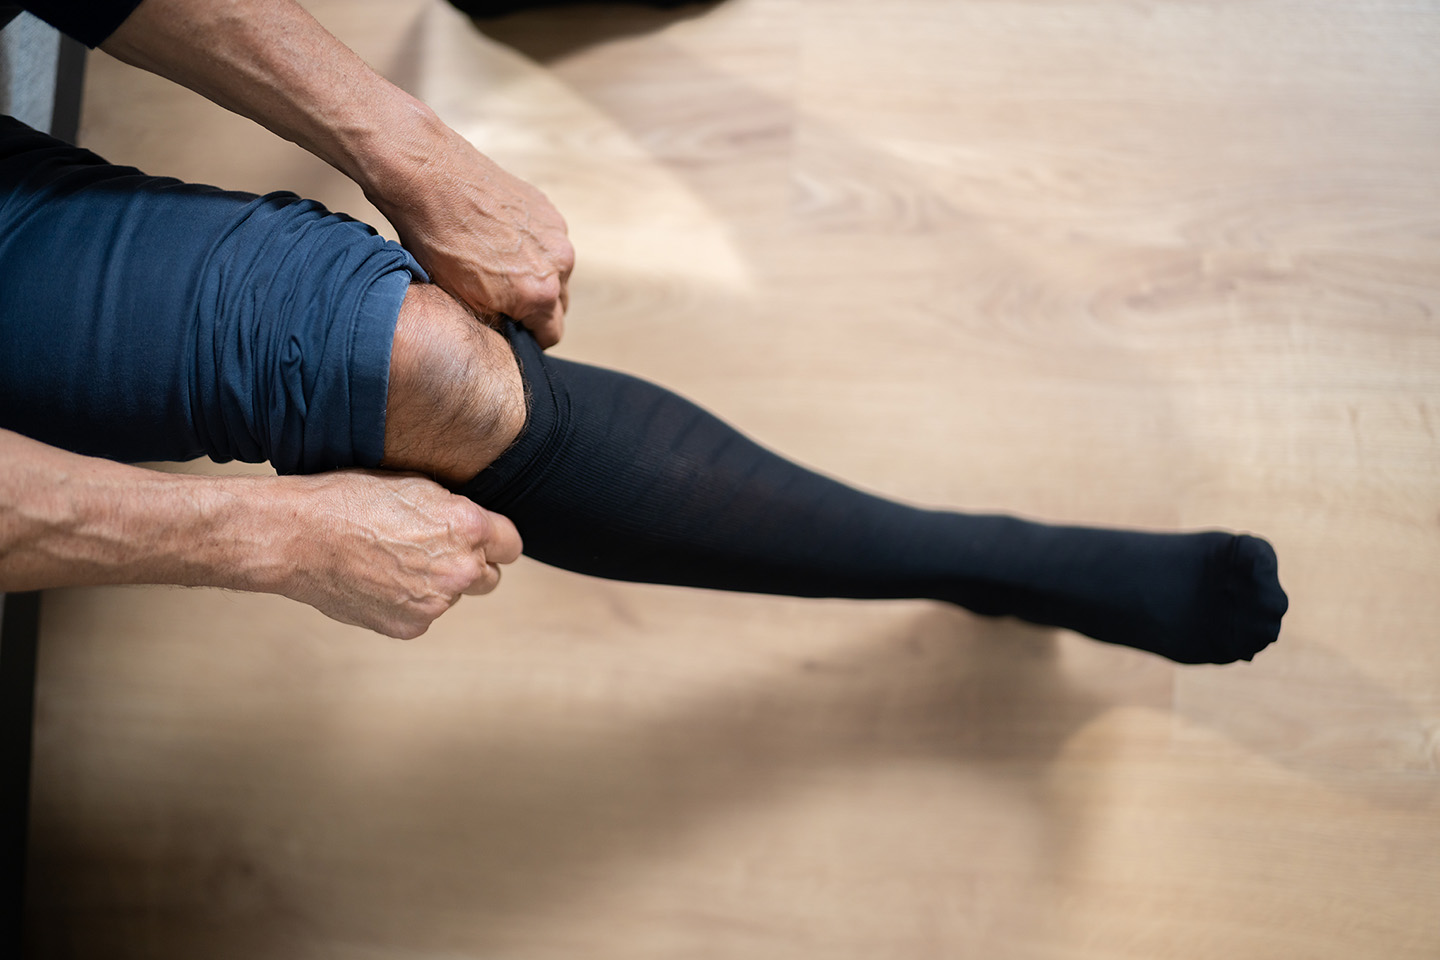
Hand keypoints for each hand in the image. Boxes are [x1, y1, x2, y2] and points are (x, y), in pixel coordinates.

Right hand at [279, 470, 522, 638]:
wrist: (298, 536)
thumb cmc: (351, 499)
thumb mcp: (416, 486)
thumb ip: (456, 511)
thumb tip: (476, 528)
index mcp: (468, 528)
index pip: (511, 545)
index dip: (494, 541)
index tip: (480, 541)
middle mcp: (460, 570)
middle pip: (489, 577)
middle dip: (470, 566)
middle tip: (434, 552)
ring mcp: (436, 604)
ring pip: (451, 597)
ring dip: (435, 585)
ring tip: (392, 562)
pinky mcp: (410, 626)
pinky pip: (422, 615)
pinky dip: (407, 603)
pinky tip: (377, 581)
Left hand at [374, 126, 574, 347]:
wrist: (429, 177)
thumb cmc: (437, 240)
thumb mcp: (461, 299)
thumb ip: (497, 321)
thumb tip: (509, 330)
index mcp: (539, 293)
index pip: (550, 335)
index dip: (528, 336)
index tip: (508, 327)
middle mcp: (559, 263)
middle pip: (559, 303)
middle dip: (534, 306)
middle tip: (499, 296)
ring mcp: (556, 232)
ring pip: (555, 271)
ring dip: (535, 274)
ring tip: (496, 261)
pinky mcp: (548, 209)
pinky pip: (548, 242)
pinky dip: (531, 246)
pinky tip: (499, 238)